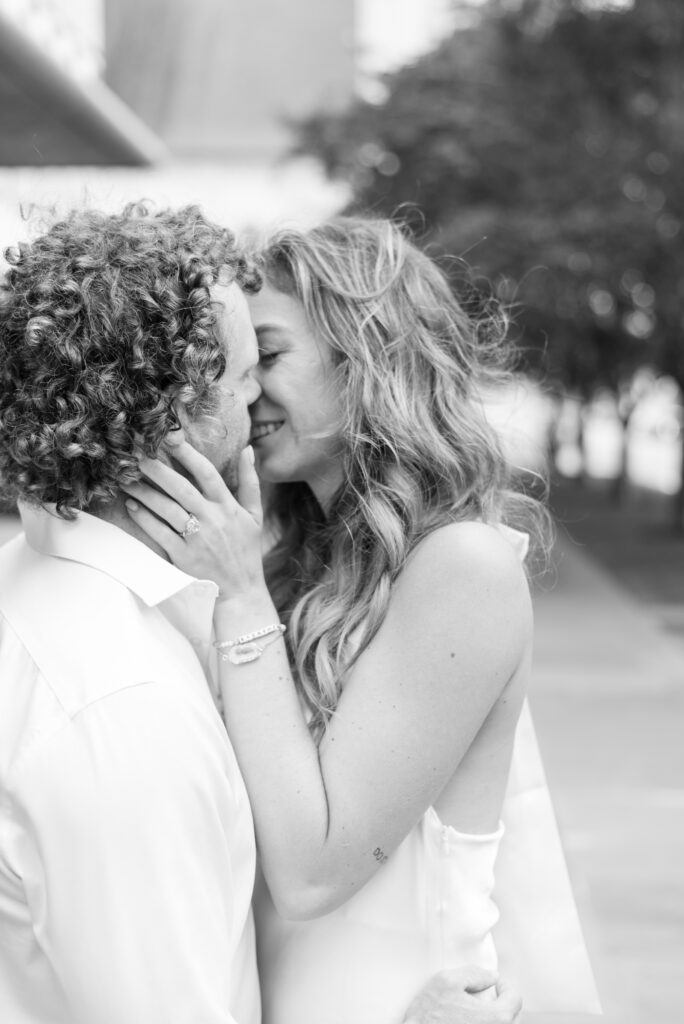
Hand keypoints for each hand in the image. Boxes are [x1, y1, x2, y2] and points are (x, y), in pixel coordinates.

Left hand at [122, 432, 265, 599]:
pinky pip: (160, 533)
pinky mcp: (183, 557)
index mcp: (228, 507)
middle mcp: (213, 520)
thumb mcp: (255, 515)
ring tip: (125, 477)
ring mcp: (197, 539)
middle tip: (136, 452)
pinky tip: (132, 505)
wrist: (242, 592)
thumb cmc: (246, 551)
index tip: (169, 436)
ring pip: (166, 509)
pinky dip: (145, 518)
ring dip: (144, 491)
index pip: (207, 473)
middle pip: (181, 488)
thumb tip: (248, 449)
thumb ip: (251, 481)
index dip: (188, 453)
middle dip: (157, 468)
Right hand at [403, 967, 521, 1023]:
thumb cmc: (428, 1016)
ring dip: (496, 1017)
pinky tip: (470, 1022)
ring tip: (477, 1010)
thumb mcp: (447, 980)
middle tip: (487, 995)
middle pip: (513, 1017)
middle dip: (503, 1003)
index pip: (515, 999)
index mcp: (496, 1018)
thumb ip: (475, 973)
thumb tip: (491, 977)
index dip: (504, 986)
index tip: (495, 984)